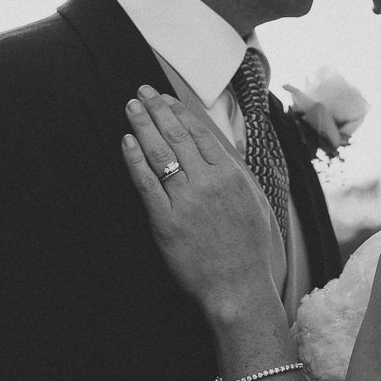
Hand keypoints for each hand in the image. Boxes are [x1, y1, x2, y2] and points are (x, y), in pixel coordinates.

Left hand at [121, 88, 282, 320]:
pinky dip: (135, 160)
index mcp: (231, 176)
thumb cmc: (249, 249)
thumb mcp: (254, 202)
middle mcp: (208, 183)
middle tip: (141, 93)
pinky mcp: (166, 222)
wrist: (238, 288)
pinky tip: (126, 142)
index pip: (199, 133)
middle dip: (157, 110)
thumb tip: (220, 148)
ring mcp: (186, 202)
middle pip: (177, 136)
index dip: (179, 112)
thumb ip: (236, 172)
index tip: (165, 98)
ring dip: (143, 126)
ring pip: (161, 153)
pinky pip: (147, 184)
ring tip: (131, 108)